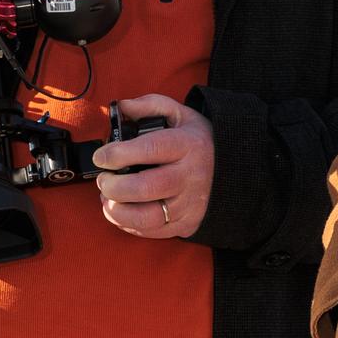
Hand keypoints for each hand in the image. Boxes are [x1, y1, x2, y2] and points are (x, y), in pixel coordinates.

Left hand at [93, 93, 213, 238]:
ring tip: (108, 198)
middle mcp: (191, 176)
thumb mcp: (181, 114)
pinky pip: (152, 231)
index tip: (101, 156)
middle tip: (103, 179)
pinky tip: (122, 210)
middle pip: (146, 187)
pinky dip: (129, 225)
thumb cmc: (198, 140)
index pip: (151, 149)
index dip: (119, 154)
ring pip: (147, 217)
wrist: (236, 167)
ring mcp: (190, 203)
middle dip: (114, 186)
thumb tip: (121, 107)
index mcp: (189, 145)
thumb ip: (150, 106)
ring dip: (118, 211)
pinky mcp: (187, 223)